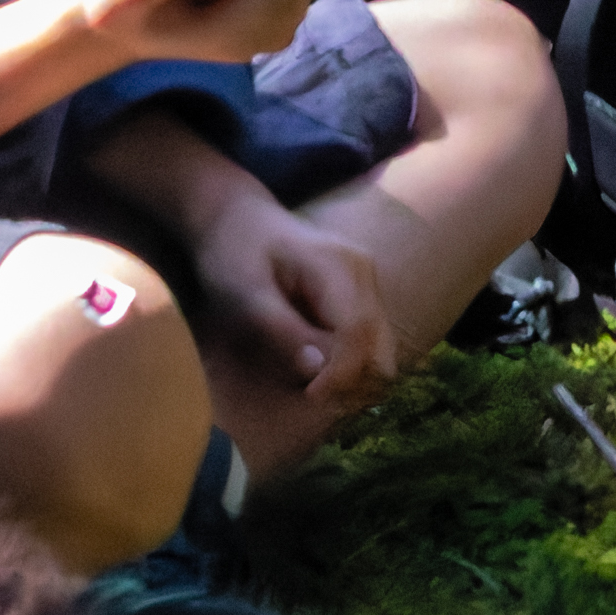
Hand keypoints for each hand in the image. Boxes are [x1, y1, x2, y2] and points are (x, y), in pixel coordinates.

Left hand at [193, 194, 396, 408]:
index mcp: (339, 265)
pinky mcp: (362, 298)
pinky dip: (351, 369)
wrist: (237, 218)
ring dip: (354, 379)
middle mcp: (364, 273)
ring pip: (382, 352)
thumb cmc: (233, 251)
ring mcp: (367, 285)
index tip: (311, 396)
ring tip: (312, 386)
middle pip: (382, 347)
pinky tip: (318, 371)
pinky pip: (370, 346)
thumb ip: (281, 329)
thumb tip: (317, 371)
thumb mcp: (245, 291)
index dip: (343, 374)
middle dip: (354, 383)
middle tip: (310, 395)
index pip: (361, 332)